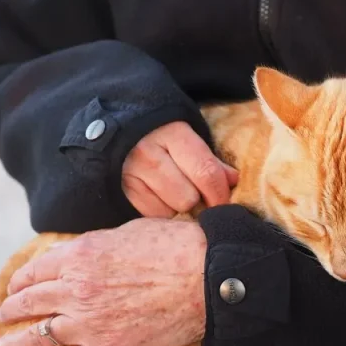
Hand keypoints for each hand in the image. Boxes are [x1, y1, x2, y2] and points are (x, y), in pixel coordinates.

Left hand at [0, 217, 208, 345]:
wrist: (205, 278)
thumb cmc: (175, 247)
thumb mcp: (128, 231)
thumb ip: (99, 244)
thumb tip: (90, 252)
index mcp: (78, 256)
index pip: (37, 270)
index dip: (22, 280)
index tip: (16, 286)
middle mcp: (75, 289)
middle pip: (31, 301)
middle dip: (12, 309)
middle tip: (4, 315)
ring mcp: (87, 323)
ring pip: (39, 335)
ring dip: (16, 343)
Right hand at [122, 121, 238, 216]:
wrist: (112, 129)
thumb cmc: (159, 135)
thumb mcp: (185, 137)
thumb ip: (208, 160)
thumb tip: (233, 181)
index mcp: (172, 133)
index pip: (206, 173)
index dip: (220, 194)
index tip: (223, 202)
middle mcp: (149, 153)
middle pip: (188, 198)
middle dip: (196, 200)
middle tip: (193, 192)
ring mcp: (131, 173)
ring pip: (170, 211)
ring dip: (177, 207)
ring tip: (171, 192)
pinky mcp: (121, 191)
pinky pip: (151, 216)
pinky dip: (159, 212)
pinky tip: (156, 197)